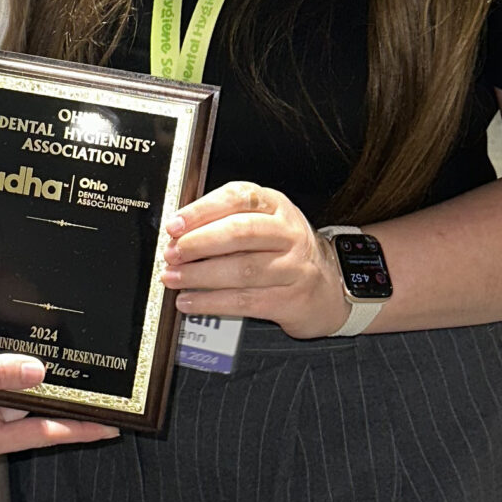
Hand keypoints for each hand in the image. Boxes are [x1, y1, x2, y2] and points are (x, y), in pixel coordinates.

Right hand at [0, 350, 116, 462]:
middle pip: (28, 419)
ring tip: (55, 361)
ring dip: (24, 385)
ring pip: (7, 404)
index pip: (41, 436)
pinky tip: (12, 361)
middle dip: (55, 400)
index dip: (79, 430)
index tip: (113, 428)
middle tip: (94, 381)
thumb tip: (38, 372)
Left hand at [160, 181, 349, 340]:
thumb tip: (178, 232)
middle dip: (199, 243)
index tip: (174, 225)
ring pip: (242, 269)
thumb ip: (225, 220)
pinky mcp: (290, 299)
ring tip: (174, 278)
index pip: (237, 198)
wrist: (329, 285)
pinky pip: (245, 301)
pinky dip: (212, 302)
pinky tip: (190, 302)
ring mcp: (293, 267)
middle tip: (172, 253)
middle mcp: (288, 233)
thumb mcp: (264, 222)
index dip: (202, 211)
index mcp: (276, 205)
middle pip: (240, 233)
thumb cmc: (285, 250)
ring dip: (200, 275)